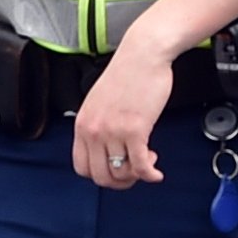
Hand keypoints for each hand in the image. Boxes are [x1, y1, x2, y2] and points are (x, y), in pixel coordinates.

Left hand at [73, 18, 184, 188]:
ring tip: (148, 160)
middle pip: (100, 176)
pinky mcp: (135, 130)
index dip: (101, 175)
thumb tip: (107, 149)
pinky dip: (150, 175)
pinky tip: (156, 173)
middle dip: (120, 182)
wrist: (142, 56)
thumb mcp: (100, 103)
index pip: (81, 167)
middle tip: (135, 172)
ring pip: (120, 174)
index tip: (116, 169)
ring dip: (137, 175)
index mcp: (82, 124)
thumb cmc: (126, 76)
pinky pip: (140, 166)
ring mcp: (112, 131)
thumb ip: (99, 125)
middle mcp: (93, 130)